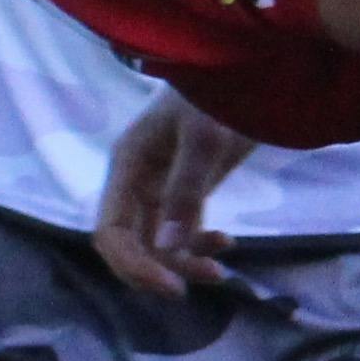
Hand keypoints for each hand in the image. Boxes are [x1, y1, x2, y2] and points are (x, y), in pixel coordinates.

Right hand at [92, 85, 253, 296]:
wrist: (248, 72)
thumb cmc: (218, 97)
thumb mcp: (203, 141)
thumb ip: (185, 193)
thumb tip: (166, 248)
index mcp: (127, 167)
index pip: (111, 230)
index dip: (132, 264)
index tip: (171, 286)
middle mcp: (136, 182)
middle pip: (129, 242)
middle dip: (156, 269)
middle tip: (192, 288)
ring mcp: (160, 187)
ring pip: (157, 241)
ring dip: (183, 262)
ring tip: (220, 271)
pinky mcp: (186, 189)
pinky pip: (182, 230)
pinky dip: (199, 245)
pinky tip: (227, 244)